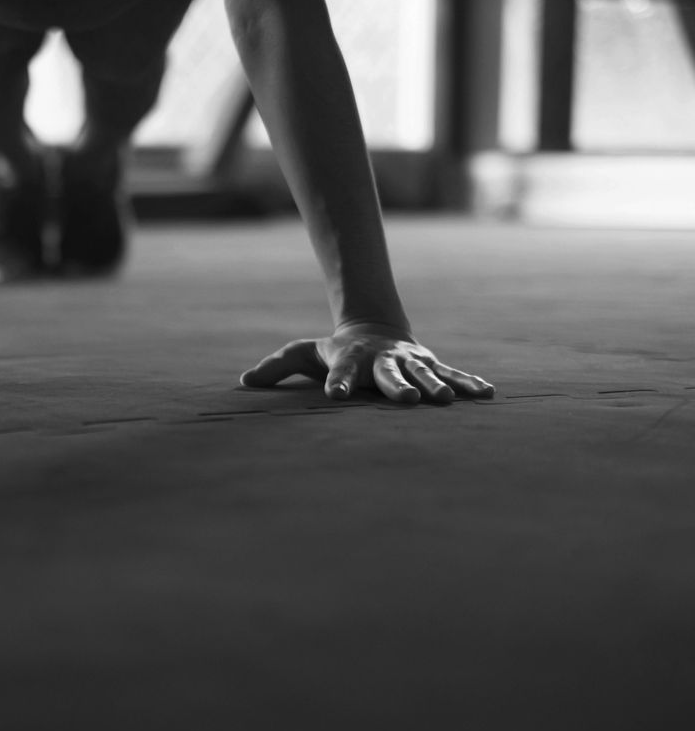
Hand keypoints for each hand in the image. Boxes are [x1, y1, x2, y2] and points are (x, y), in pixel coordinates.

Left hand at [240, 323, 494, 403]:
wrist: (374, 329)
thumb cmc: (333, 350)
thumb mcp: (303, 354)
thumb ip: (276, 367)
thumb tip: (243, 382)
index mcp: (350, 359)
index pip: (340, 372)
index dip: (338, 382)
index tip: (335, 395)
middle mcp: (382, 360)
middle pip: (390, 375)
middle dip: (399, 387)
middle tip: (409, 401)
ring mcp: (409, 361)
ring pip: (424, 374)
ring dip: (437, 387)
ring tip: (448, 400)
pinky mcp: (430, 364)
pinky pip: (453, 373)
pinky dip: (469, 383)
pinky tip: (486, 395)